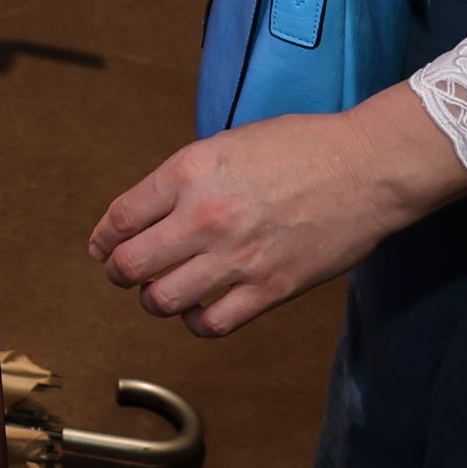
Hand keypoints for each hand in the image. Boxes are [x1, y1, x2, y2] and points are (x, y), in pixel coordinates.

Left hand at [86, 83, 466, 336]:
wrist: (364, 169)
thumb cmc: (301, 147)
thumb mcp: (227, 143)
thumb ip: (186, 177)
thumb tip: (154, 209)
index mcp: (189, 172)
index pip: (121, 218)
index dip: (103, 239)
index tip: (102, 247)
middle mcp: (204, 217)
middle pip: (130, 264)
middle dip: (118, 271)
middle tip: (123, 272)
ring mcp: (236, 258)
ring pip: (161, 300)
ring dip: (153, 299)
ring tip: (161, 291)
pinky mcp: (269, 289)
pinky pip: (211, 323)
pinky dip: (196, 322)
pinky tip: (199, 309)